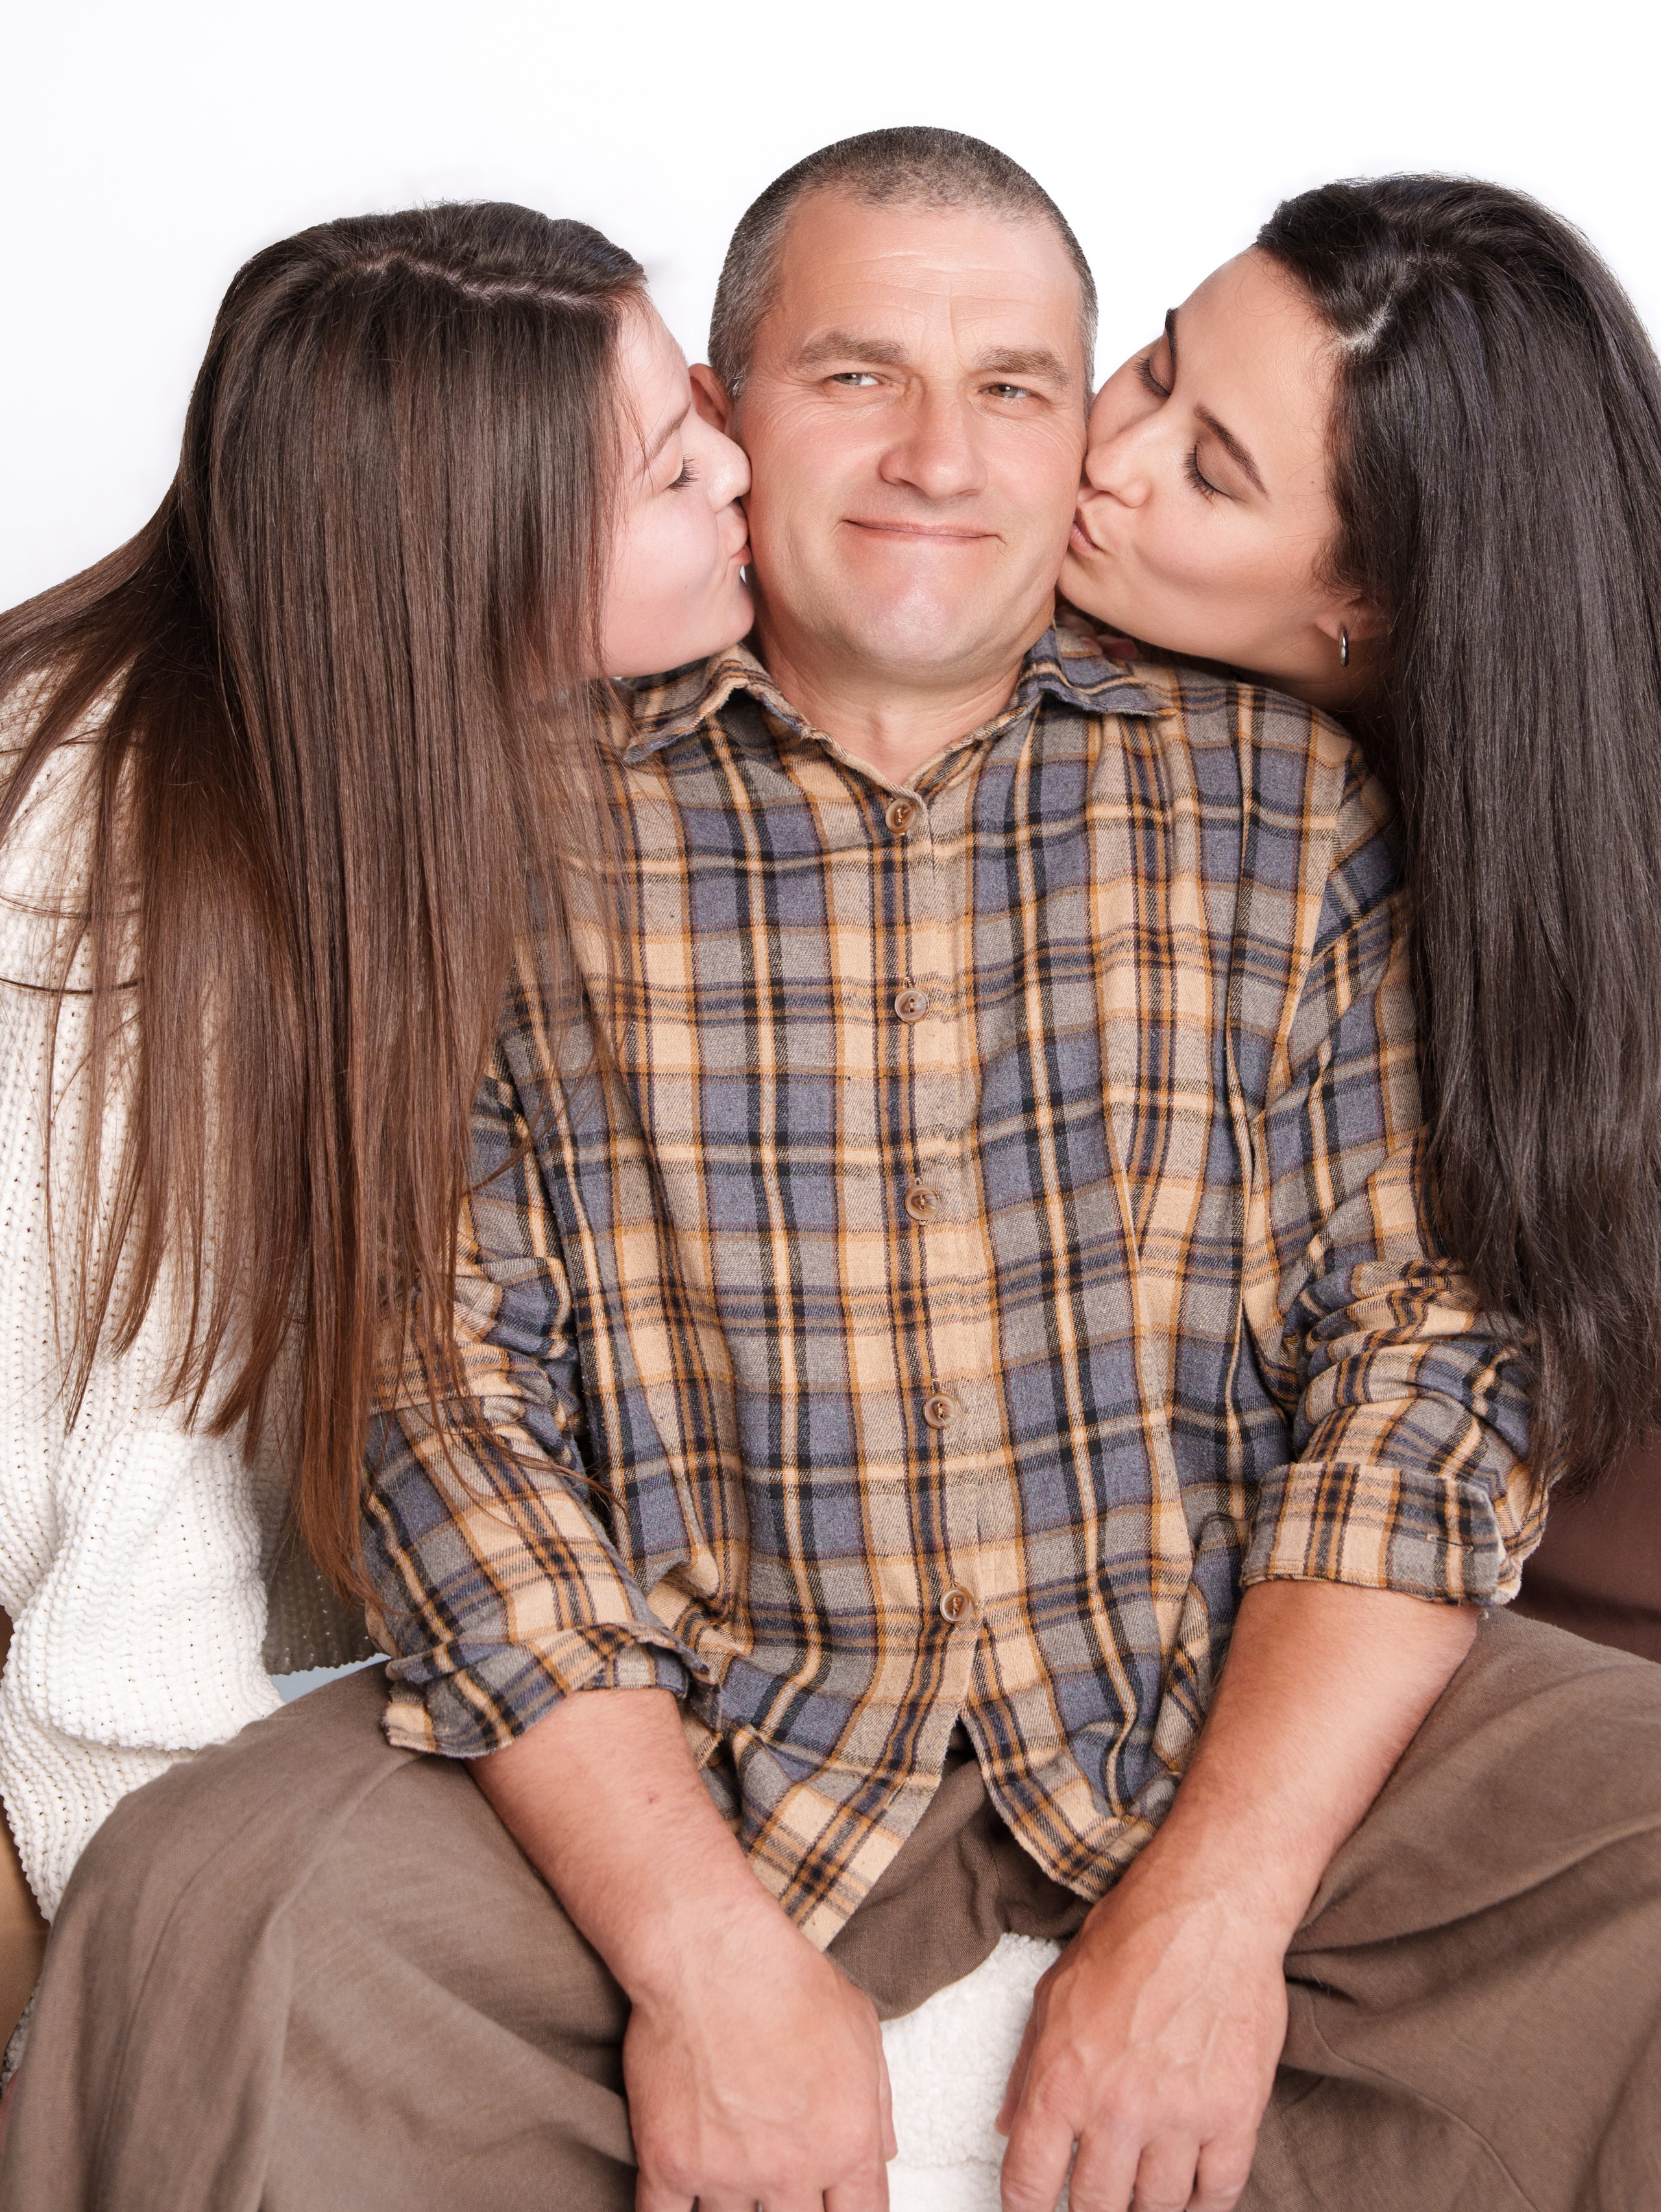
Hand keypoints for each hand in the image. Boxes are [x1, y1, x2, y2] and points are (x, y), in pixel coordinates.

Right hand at [628, 1901, 894, 2211]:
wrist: (711, 1952)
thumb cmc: (786, 1977)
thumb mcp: (861, 2028)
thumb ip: (878, 2103)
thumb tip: (882, 2152)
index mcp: (846, 2141)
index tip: (831, 2210)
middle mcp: (792, 2168)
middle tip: (777, 2182)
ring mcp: (728, 2172)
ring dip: (735, 2207)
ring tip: (732, 2172)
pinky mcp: (671, 2163)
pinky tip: (682, 2203)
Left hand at [995, 1867, 1285, 2211]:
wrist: (1207, 1909)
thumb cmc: (1128, 1940)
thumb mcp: (1054, 1994)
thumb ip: (1027, 2069)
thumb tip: (1008, 2130)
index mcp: (1061, 2079)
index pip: (1030, 2184)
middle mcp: (1116, 2108)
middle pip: (1096, 2208)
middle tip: (1095, 2202)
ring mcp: (1179, 2116)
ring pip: (1157, 2209)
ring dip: (1145, 2208)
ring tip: (1139, 2192)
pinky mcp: (1233, 2115)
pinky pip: (1217, 2193)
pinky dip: (1201, 2202)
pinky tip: (1189, 2191)